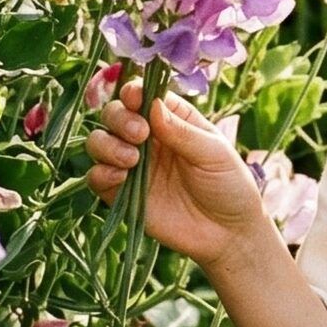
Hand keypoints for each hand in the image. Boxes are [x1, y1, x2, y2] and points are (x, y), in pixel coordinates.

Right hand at [84, 79, 277, 274]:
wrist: (228, 234)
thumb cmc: (229, 185)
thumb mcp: (214, 153)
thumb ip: (183, 132)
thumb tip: (153, 105)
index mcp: (173, 119)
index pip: (144, 96)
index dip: (134, 92)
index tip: (135, 97)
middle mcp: (148, 138)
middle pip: (115, 114)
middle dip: (119, 118)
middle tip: (139, 134)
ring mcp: (133, 166)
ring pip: (99, 142)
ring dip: (107, 144)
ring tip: (131, 159)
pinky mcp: (121, 195)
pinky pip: (97, 178)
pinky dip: (100, 173)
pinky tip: (119, 176)